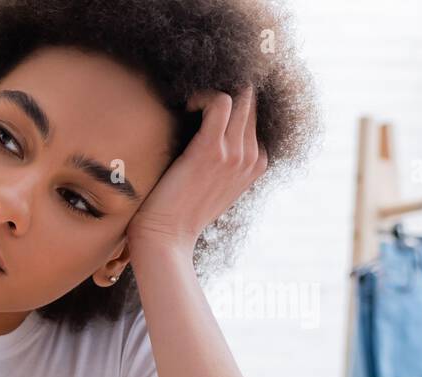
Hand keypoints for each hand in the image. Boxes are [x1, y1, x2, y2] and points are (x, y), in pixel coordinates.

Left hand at [126, 86, 268, 256]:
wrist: (166, 237)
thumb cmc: (180, 214)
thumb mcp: (213, 188)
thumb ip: (224, 164)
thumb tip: (213, 137)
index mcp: (255, 165)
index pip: (253, 118)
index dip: (231, 108)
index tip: (203, 114)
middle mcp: (250, 158)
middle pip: (249, 104)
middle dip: (225, 96)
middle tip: (195, 104)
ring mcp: (234, 153)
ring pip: (238, 99)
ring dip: (211, 95)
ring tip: (189, 108)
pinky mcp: (212, 149)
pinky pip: (220, 102)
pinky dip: (202, 97)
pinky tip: (185, 107)